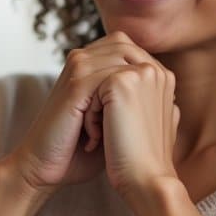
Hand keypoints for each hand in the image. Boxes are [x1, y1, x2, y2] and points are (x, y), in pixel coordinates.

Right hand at [9, 32, 155, 192]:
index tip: (142, 112)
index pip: (132, 48)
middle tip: (131, 120)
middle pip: (129, 49)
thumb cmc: (80, 148)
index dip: (143, 76)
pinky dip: (111, 113)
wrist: (45, 166)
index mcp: (92, 62)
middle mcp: (84, 58)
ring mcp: (79, 68)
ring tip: (109, 132)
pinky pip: (111, 84)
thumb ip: (136, 101)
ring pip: (122, 67)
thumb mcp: (113, 119)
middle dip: (137, 83)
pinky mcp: (75, 84)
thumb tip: (171, 96)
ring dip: (123, 101)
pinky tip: (98, 137)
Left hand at [92, 38, 181, 201]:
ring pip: (97, 81)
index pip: (119, 70)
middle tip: (106, 132)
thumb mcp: (147, 120)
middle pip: (106, 71)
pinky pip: (90, 89)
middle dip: (97, 98)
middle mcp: (158, 70)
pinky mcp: (123, 81)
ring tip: (102, 135)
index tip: (110, 126)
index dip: (103, 95)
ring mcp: (142, 72)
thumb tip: (125, 91)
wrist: (145, 182)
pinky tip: (99, 137)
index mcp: (164, 78)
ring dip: (93, 107)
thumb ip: (142, 98)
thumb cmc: (143, 159)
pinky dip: (88, 115)